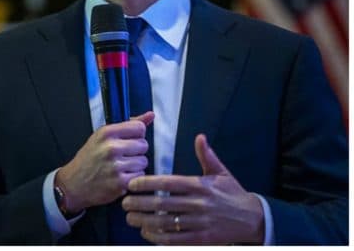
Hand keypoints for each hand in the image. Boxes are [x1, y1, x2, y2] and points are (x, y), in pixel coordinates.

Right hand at [56, 111, 153, 212]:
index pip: (139, 128)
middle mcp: (111, 148)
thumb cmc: (88, 159)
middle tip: (122, 156)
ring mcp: (116, 166)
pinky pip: (140, 176)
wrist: (73, 184)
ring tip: (120, 167)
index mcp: (106, 133)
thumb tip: (151, 115)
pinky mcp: (120, 182)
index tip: (128, 140)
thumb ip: (127, 125)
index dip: (136, 135)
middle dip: (136, 151)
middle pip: (144, 145)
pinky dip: (133, 178)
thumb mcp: (101, 137)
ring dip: (135, 166)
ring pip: (143, 162)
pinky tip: (120, 177)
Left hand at [122, 134, 264, 244]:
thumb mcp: (221, 173)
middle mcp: (198, 204)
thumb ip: (207, 156)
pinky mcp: (202, 239)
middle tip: (124, 202)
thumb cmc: (233, 194)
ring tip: (130, 218)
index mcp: (200, 186)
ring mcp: (200, 223)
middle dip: (140, 203)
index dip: (148, 184)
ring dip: (144, 221)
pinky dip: (158, 237)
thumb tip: (199, 136)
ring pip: (166, 223)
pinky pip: (176, 239)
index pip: (168, 183)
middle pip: (163, 204)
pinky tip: (146, 233)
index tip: (131, 184)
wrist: (254, 219)